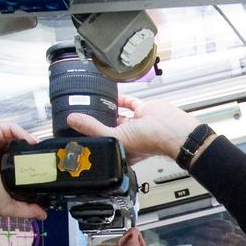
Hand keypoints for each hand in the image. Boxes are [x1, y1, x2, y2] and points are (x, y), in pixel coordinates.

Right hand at [0, 123, 46, 219]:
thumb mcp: (6, 206)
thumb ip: (25, 210)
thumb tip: (43, 215)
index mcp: (2, 173)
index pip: (21, 171)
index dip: (34, 173)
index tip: (47, 176)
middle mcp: (0, 157)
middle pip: (22, 154)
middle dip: (36, 157)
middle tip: (49, 162)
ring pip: (19, 141)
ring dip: (32, 145)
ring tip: (42, 151)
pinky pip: (14, 129)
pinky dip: (24, 134)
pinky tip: (32, 142)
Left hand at [65, 94, 199, 165]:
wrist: (172, 129)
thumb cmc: (151, 142)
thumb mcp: (116, 138)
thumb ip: (94, 129)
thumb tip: (73, 120)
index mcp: (122, 151)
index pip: (101, 144)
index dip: (90, 139)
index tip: (74, 131)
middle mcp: (129, 138)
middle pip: (108, 129)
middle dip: (96, 122)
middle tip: (80, 114)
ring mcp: (136, 124)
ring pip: (118, 116)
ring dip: (108, 110)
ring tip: (93, 103)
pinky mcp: (143, 110)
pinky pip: (129, 103)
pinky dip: (121, 99)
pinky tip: (111, 94)